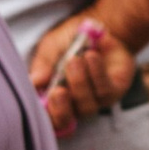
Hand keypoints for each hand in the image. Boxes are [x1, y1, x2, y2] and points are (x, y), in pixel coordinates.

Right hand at [28, 18, 136, 132]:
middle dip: (60, 109)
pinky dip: (96, 73)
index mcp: (54, 99)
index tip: (42, 100)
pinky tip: (91, 56)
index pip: (48, 120)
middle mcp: (73, 105)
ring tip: (75, 59)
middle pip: (66, 122)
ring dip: (79, 83)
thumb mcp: (51, 47)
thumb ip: (43, 64)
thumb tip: (34, 82)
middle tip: (58, 90)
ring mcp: (95, 100)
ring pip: (87, 106)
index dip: (45, 117)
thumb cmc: (70, 41)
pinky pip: (105, 91)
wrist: (99, 27)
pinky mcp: (114, 90)